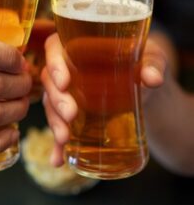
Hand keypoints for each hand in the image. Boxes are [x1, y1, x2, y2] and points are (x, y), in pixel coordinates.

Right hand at [41, 33, 167, 165]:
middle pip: (49, 80)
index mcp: (77, 45)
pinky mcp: (71, 114)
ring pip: (50, 105)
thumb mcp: (152, 58)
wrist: (147, 88)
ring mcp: (66, 92)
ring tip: (65, 139)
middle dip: (56, 100)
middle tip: (71, 114)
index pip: (54, 47)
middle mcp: (66, 68)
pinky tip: (58, 159)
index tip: (65, 82)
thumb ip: (153, 64)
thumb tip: (151, 78)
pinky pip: (59, 127)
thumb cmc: (145, 63)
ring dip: (54, 122)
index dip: (54, 64)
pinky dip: (57, 145)